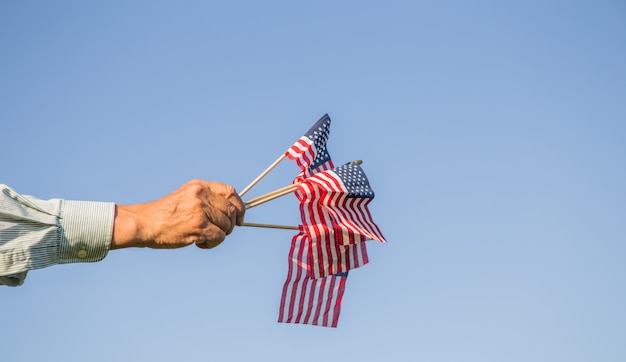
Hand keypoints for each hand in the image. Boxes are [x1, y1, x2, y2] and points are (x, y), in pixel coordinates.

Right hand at [111, 180, 244, 249]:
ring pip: (227, 225)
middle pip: (232, 210)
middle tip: (219, 232)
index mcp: (199, 186)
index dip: (239, 205)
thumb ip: (206, 198)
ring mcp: (200, 210)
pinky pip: (219, 236)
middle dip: (231, 225)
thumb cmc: (165, 214)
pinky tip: (200, 244)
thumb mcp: (186, 196)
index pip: (230, 191)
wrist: (145, 223)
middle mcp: (201, 195)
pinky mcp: (199, 225)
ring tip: (204, 238)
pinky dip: (213, 244)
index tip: (239, 218)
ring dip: (220, 235)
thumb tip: (232, 210)